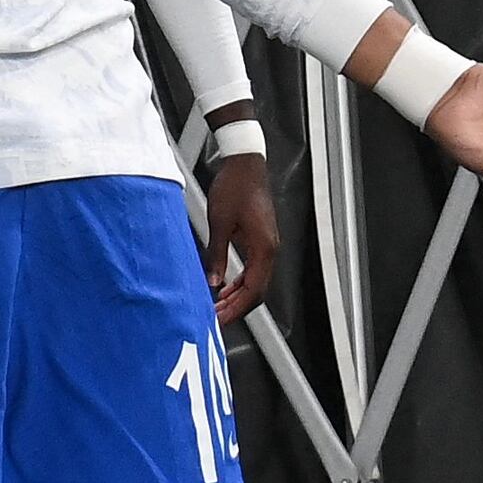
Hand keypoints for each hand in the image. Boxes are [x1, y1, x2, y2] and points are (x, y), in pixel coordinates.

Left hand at [196, 141, 277, 324]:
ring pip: (256, 281)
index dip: (237, 308)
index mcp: (263, 247)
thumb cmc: (235, 186)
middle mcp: (270, 248)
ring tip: (218, 305)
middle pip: (257, 290)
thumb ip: (217, 255)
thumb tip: (213, 281)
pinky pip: (253, 268)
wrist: (245, 164)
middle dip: (237, 307)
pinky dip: (240, 281)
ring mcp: (267, 244)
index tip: (221, 318)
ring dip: (238, 295)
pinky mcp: (261, 239)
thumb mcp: (219, 222)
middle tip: (217, 318)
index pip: (254, 290)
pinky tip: (225, 286)